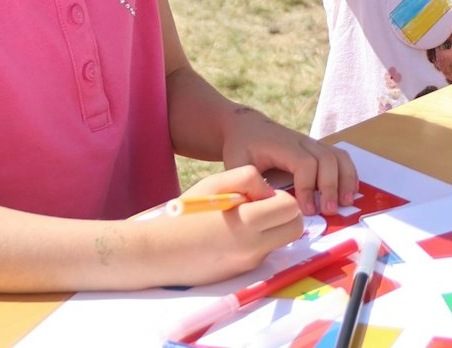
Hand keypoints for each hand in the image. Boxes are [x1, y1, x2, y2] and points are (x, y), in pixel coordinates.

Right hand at [134, 166, 304, 281]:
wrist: (156, 253)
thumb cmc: (184, 214)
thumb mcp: (215, 183)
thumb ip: (248, 178)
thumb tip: (270, 192)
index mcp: (247, 221)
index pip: (291, 208)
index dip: (281, 196)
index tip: (262, 195)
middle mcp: (253, 246)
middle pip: (295, 228)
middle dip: (285, 215)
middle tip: (262, 208)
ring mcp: (249, 263)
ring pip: (280, 241)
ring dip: (272, 229)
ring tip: (244, 221)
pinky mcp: (242, 273)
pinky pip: (262, 252)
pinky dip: (256, 242)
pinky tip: (231, 237)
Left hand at [217, 108, 356, 216]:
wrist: (248, 127)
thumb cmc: (241, 147)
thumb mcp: (236, 163)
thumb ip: (248, 183)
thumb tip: (268, 205)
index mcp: (283, 145)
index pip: (305, 163)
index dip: (309, 187)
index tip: (307, 210)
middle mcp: (302, 142)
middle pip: (327, 160)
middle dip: (331, 186)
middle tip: (330, 211)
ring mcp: (312, 144)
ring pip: (338, 157)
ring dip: (345, 180)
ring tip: (346, 202)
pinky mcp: (318, 149)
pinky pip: (340, 158)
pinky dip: (349, 173)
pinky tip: (350, 191)